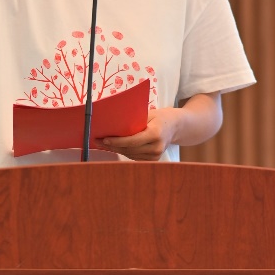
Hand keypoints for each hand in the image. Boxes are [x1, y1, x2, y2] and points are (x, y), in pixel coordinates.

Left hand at [95, 93, 222, 160]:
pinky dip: (124, 151)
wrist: (177, 126)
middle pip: (129, 149)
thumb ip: (134, 120)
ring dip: (116, 149)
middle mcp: (157, 147)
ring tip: (103, 143)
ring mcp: (156, 155)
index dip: (117, 141)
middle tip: (97, 140)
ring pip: (130, 154)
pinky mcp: (154, 160)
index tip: (104, 139)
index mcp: (156, 134)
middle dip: (112, 145)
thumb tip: (113, 123)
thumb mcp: (148, 114)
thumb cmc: (160, 117)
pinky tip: (115, 146)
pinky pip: (134, 157)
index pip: (132, 141)